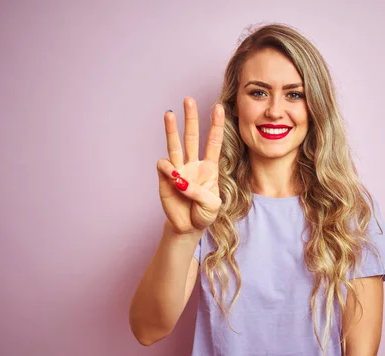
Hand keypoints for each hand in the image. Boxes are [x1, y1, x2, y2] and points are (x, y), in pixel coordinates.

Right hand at [157, 97, 224, 233]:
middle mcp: (193, 164)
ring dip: (171, 129)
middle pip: (192, 136)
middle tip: (189, 99)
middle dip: (191, 118)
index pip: (213, 142)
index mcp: (209, 167)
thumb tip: (180, 180)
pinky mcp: (165, 178)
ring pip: (175, 144)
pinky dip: (168, 168)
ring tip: (169, 113)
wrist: (189, 227)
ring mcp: (179, 170)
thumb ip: (199, 192)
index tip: (219, 108)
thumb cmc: (203, 213)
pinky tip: (172, 177)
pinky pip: (165, 166)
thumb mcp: (212, 205)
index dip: (216, 125)